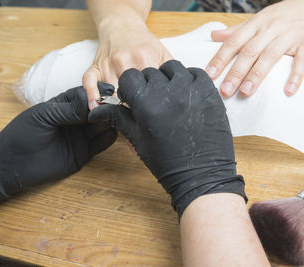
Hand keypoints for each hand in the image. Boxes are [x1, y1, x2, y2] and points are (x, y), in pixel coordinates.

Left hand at [0, 83, 116, 200]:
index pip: (86, 95)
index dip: (97, 93)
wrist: (15, 164)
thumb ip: (70, 109)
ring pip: (102, 126)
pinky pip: (101, 144)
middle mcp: (76, 119)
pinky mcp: (85, 152)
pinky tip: (111, 132)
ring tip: (112, 119)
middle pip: (98, 110)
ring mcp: (81, 135)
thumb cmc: (23, 134)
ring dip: (109, 121)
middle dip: (106, 107)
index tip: (107, 91)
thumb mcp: (45, 115)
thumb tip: (93, 102)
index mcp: (65, 105)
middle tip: (112, 107)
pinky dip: (108, 138)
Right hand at [83, 15, 172, 109]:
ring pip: (111, 93)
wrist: (122, 25)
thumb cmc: (144, 43)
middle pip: (129, 94)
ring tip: (127, 115)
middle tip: (142, 117)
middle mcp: (124, 61)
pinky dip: (92, 96)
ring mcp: (107, 64)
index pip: (148, 89)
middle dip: (135, 107)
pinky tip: (97, 108)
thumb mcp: (163, 54)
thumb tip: (180, 94)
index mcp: (144, 57)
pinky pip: (88, 83)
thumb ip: (172, 73)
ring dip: (118, 106)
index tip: (156, 113)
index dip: (152, 104)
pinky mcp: (94, 66)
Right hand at [89, 60, 246, 217]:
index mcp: (146, 104)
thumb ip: (117, 117)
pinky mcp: (209, 91)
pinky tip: (185, 93)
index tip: (133, 99)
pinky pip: (194, 72)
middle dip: (146, 85)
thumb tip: (95, 110)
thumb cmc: (167, 161)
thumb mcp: (137, 139)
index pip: (129, 78)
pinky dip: (187, 78)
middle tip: (152, 102)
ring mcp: (191, 90)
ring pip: (171, 67)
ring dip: (166, 78)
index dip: (129, 88)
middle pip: (149, 72)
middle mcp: (168, 93)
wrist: (201, 174)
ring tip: (168, 96)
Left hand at [205, 0, 303, 96]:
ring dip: (257, 75)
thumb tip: (215, 36)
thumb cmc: (285, 14)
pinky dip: (295, 76)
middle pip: (250, 51)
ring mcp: (290, 35)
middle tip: (225, 90)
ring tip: (246, 92)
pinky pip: (302, 61)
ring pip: (270, 56)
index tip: (210, 74)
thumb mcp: (260, 18)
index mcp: (257, 23)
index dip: (221, 58)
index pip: (234, 41)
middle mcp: (271, 28)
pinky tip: (288, 90)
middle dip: (236, 72)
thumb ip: (237, 30)